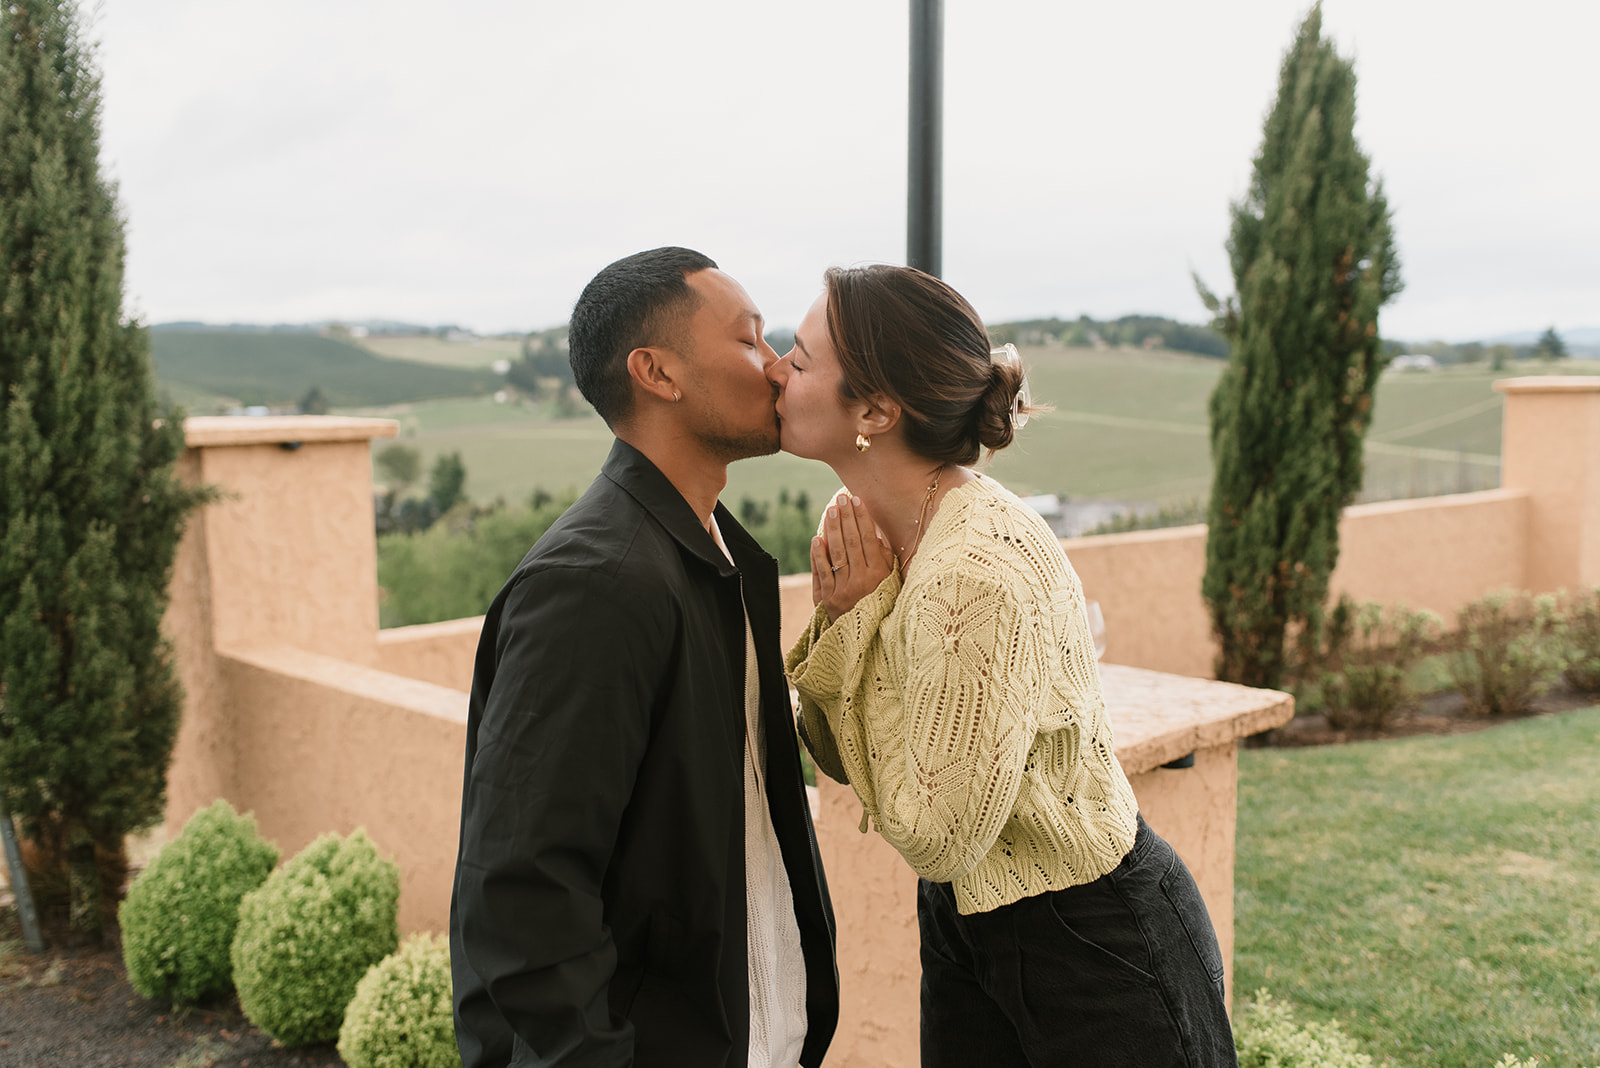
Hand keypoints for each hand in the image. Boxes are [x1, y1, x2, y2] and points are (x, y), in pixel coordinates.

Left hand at [812, 493, 894, 622]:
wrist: (864, 637)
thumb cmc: (880, 604)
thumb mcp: (890, 583)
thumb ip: (885, 559)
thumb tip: (876, 535)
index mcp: (879, 575)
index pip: (869, 540)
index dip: (862, 519)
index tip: (857, 500)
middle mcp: (862, 581)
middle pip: (852, 542)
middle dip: (846, 518)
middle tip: (841, 499)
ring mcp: (844, 590)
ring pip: (837, 554)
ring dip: (833, 530)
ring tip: (831, 510)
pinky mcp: (828, 599)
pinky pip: (822, 572)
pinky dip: (819, 555)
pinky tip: (817, 538)